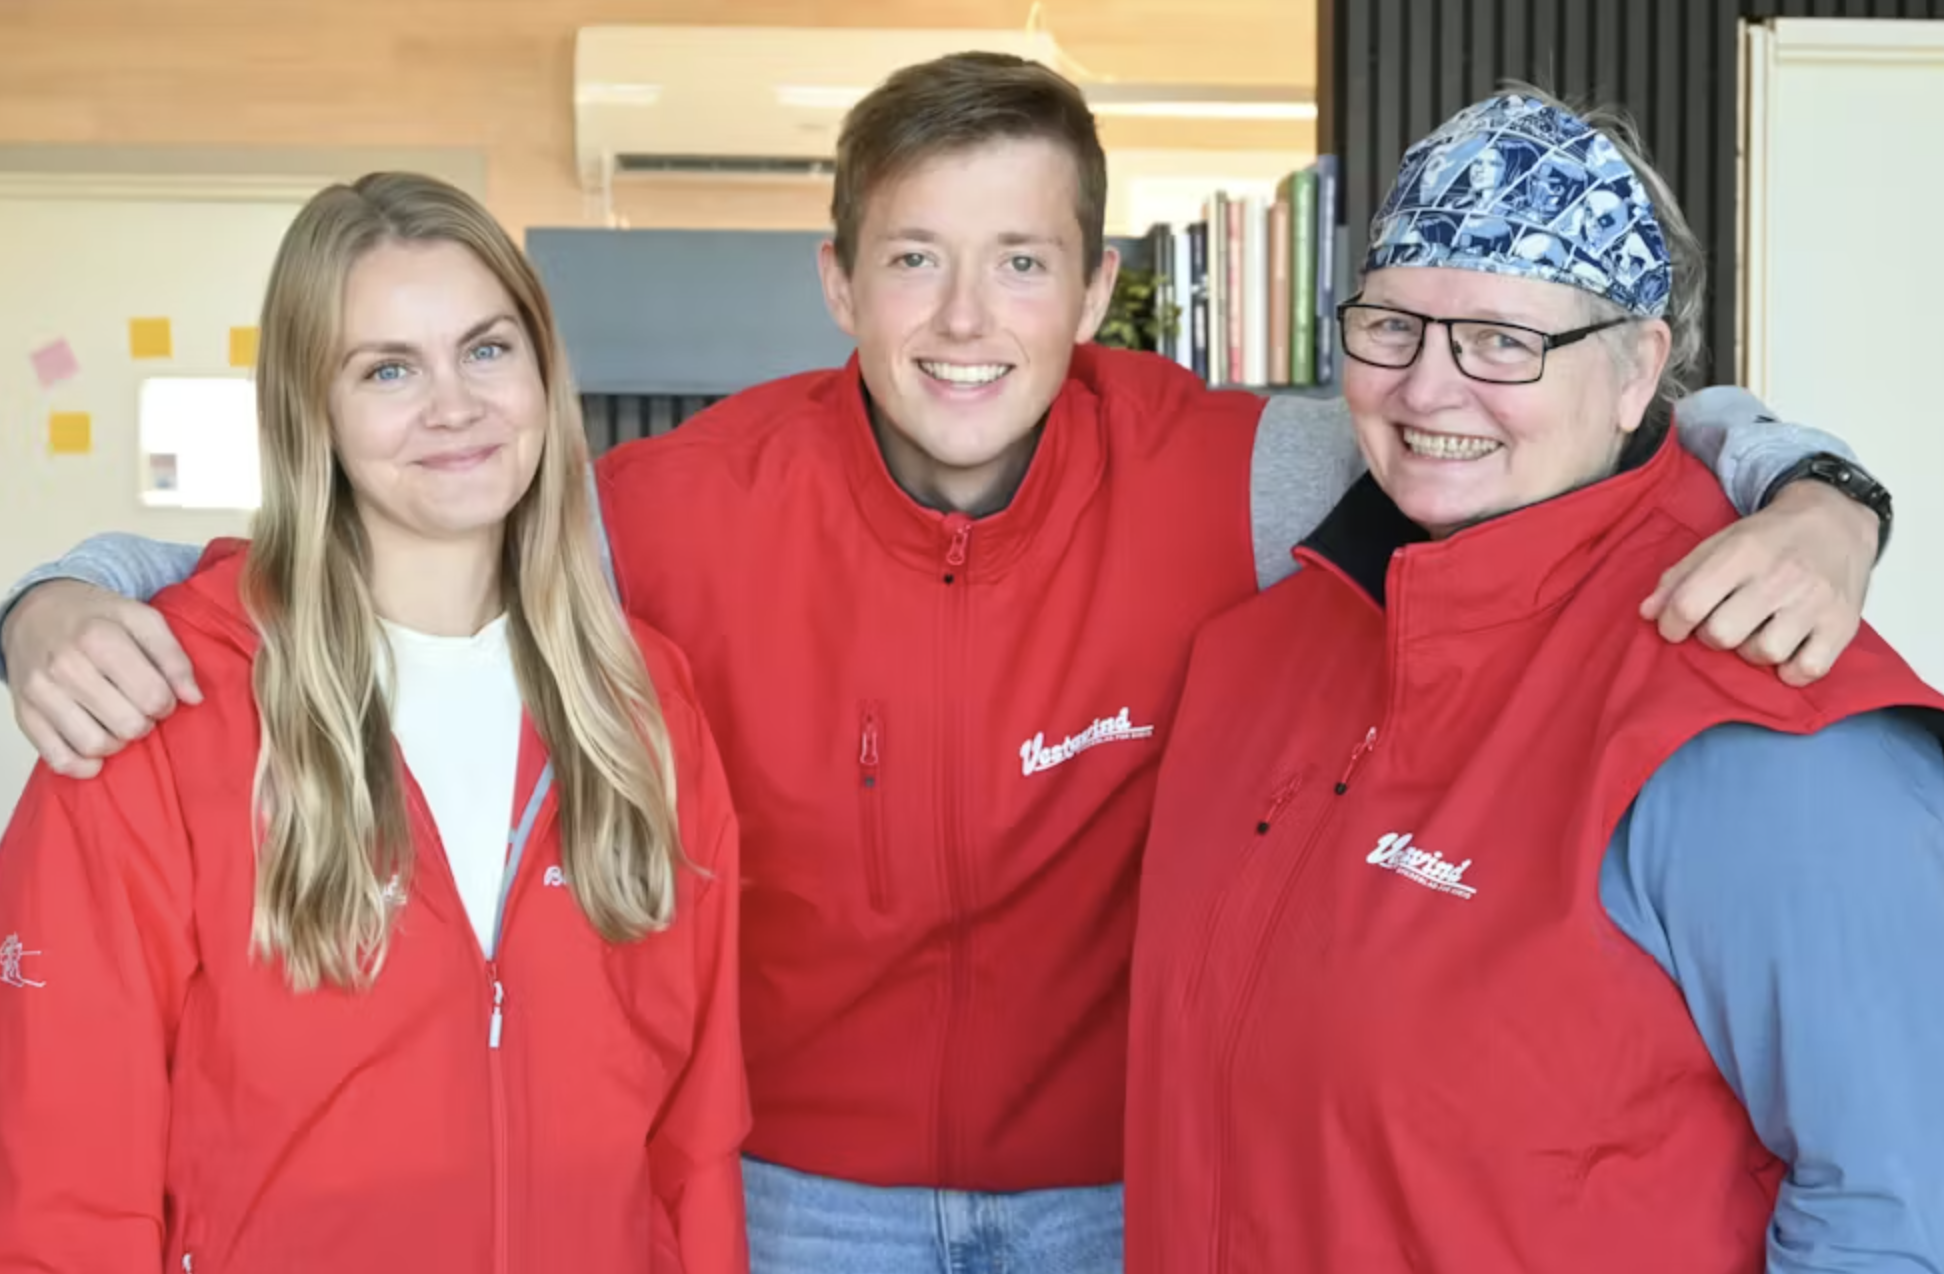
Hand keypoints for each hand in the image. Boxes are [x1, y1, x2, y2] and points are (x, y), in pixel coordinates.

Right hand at [2, 580, 199, 777]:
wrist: (36, 611)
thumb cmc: (96, 617)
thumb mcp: (141, 618)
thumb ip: (173, 657)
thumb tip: (194, 698)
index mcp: (98, 638)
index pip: (152, 696)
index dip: (167, 703)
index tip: (161, 695)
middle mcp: (64, 666)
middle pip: (127, 724)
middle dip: (145, 722)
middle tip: (140, 709)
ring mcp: (40, 692)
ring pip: (95, 745)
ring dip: (117, 743)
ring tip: (119, 723)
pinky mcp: (24, 714)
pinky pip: (58, 759)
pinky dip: (82, 764)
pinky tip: (96, 753)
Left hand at [1639, 480, 1877, 685]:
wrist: (1836, 521)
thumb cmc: (1770, 537)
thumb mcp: (1719, 544)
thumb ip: (1679, 577)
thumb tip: (1648, 614)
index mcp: (1743, 553)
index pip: (1689, 604)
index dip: (1671, 625)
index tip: (1674, 627)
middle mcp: (1781, 577)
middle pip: (1722, 634)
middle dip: (1713, 636)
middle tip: (1723, 624)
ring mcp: (1816, 602)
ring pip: (1764, 654)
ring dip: (1752, 652)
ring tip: (1758, 632)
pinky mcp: (1843, 625)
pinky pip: (1807, 669)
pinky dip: (1791, 669)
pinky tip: (1787, 650)